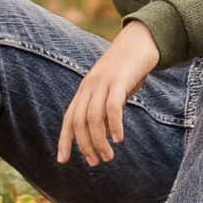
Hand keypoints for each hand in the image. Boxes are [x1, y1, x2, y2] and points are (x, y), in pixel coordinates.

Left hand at [57, 21, 159, 167]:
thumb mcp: (114, 92)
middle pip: (79, 121)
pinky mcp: (119, 79)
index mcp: (85, 89)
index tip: (62, 161)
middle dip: (85, 145)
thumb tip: (105, 135)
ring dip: (99, 141)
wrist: (141, 40)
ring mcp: (103, 82)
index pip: (69, 118)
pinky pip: (112, 106)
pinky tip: (119, 139)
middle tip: (96, 162)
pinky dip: (114, 125)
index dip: (64, 140)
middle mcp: (89, 85)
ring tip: (108, 157)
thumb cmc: (129, 70)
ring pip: (94, 117)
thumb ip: (107, 111)